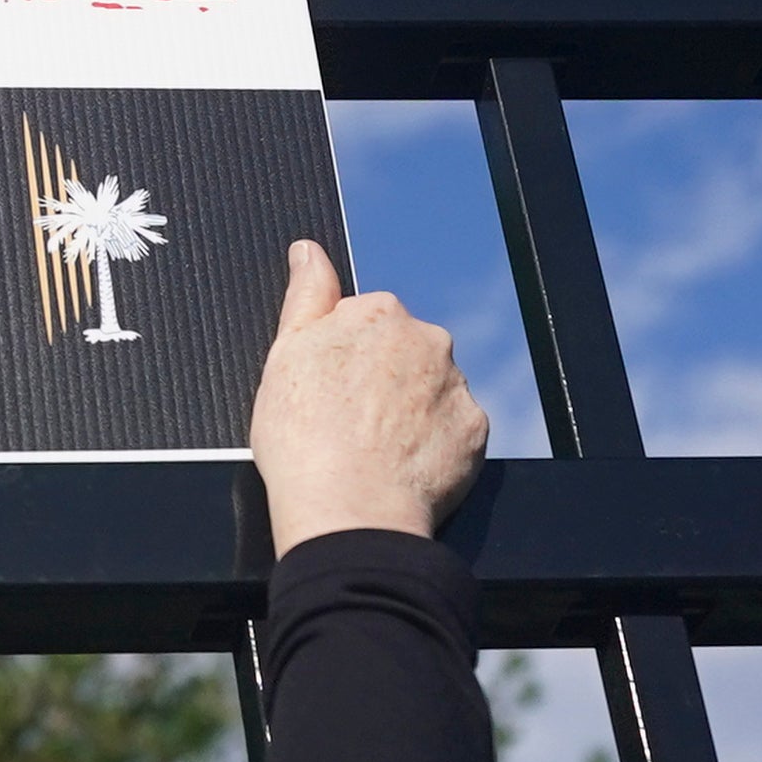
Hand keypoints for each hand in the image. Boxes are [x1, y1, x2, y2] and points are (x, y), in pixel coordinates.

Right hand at [250, 241, 488, 550]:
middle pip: (404, 353)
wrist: (348, 510)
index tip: (326, 393)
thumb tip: (308, 251)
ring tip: (375, 451)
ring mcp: (456, 385)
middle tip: (349, 424)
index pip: (363, 324)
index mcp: (378, 312)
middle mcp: (428, 339)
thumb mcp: (285, 354)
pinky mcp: (475, 430)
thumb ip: (306, 294)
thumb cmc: (303, 437)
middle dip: (383, 380)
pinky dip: (433, 445)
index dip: (341, 361)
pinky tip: (403, 466)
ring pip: (432, 390)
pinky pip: (454, 430)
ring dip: (410, 412)